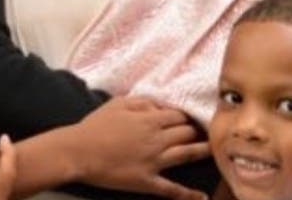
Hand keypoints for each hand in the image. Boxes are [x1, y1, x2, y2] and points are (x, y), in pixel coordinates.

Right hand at [72, 96, 209, 199]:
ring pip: (186, 154)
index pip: (178, 115)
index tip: (190, 117)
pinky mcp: (147, 181)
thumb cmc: (96, 125)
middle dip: (195, 131)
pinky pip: (172, 189)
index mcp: (149, 119)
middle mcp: (157, 140)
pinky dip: (188, 194)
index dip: (186, 115)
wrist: (79, 151)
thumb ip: (143, 102)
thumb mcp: (118, 103)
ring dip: (202, 151)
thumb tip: (161, 106)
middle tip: (202, 132)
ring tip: (212, 150)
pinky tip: (201, 197)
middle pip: (186, 133)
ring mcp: (154, 162)